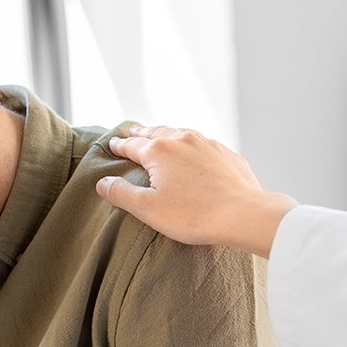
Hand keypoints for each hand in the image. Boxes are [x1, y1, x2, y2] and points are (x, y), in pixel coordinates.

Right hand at [97, 126, 297, 257]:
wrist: (243, 214)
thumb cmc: (194, 215)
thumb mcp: (148, 209)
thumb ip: (122, 194)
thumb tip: (102, 182)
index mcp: (159, 151)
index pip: (132, 145)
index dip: (120, 145)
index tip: (113, 144)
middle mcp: (182, 140)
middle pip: (155, 132)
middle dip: (142, 133)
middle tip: (132, 132)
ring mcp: (207, 144)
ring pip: (180, 132)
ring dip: (166, 133)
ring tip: (160, 134)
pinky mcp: (226, 154)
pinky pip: (203, 143)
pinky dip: (191, 143)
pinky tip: (194, 150)